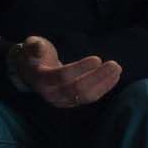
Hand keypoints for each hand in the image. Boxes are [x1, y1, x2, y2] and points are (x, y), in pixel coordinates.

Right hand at [0, 8, 122, 107]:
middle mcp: (52, 93)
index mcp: (41, 78)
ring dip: (104, 84)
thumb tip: (39, 48)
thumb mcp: (31, 46)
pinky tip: (114, 78)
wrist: (30, 71)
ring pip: (86, 97)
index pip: (63, 76)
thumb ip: (34, 46)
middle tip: (114, 65)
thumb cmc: (33, 55)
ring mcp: (62, 100)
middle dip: (98, 78)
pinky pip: (89, 98)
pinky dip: (103, 88)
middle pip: (78, 89)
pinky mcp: (71, 102)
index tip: (97, 59)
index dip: (80, 68)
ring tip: (117, 71)